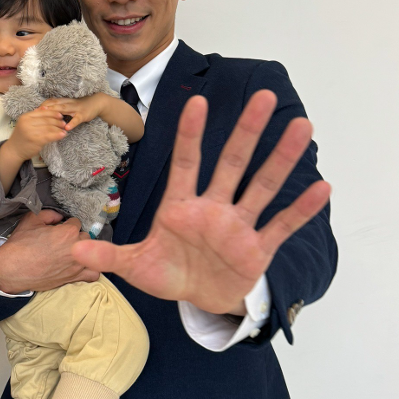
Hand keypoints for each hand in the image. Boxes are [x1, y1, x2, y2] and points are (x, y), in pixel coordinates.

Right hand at [0, 210, 98, 293]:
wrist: (12, 269)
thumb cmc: (20, 244)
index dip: (66, 225)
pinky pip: (93, 274)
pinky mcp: (74, 278)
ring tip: (70, 253)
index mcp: (68, 232)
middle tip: (61, 242)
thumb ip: (50, 214)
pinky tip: (80, 266)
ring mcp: (77, 264)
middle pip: (85, 237)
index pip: (76, 222)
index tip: (58, 230)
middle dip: (75, 237)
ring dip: (83, 251)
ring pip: (91, 253)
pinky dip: (90, 269)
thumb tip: (60, 217)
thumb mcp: (31, 220)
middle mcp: (76, 248)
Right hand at [7, 107, 67, 161]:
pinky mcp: (36, 140)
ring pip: (49, 127)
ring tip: (64, 129)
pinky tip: (63, 135)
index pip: (42, 112)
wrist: (14, 151)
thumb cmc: (21, 137)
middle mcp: (27, 123)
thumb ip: (35, 116)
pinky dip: (58, 135)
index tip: (60, 115)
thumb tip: (46, 108)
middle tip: (64, 123)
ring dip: (59, 128)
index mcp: (25, 117)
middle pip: (47, 119)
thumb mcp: (25, 123)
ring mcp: (31, 132)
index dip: (53, 113)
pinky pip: (50, 136)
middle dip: (57, 121)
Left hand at [42, 93, 105, 130]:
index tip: (33, 111)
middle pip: (55, 104)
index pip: (51, 101)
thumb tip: (46, 112)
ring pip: (64, 109)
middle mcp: (68, 103)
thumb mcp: (69, 105)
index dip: (42, 105)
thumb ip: (58, 108)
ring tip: (48, 119)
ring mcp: (76, 108)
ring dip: (56, 113)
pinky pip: (77, 119)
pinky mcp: (83, 115)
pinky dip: (72, 123)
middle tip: (36, 113)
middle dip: (45, 108)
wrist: (97, 102)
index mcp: (64, 100)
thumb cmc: (81, 106)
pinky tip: (67, 128)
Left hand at [71, 90, 330, 313]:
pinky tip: (321, 186)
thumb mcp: (137, 266)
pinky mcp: (258, 249)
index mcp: (181, 206)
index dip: (191, 135)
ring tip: (301, 128)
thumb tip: (76, 248)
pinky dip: (300, 209)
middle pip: (232, 163)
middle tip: (264, 97)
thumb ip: (109, 256)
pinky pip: (281, 225)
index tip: (196, 103)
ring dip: (281, 159)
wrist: (200, 300)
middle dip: (246, 132)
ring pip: (262, 186)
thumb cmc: (170, 273)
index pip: (186, 164)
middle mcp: (214, 208)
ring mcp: (238, 225)